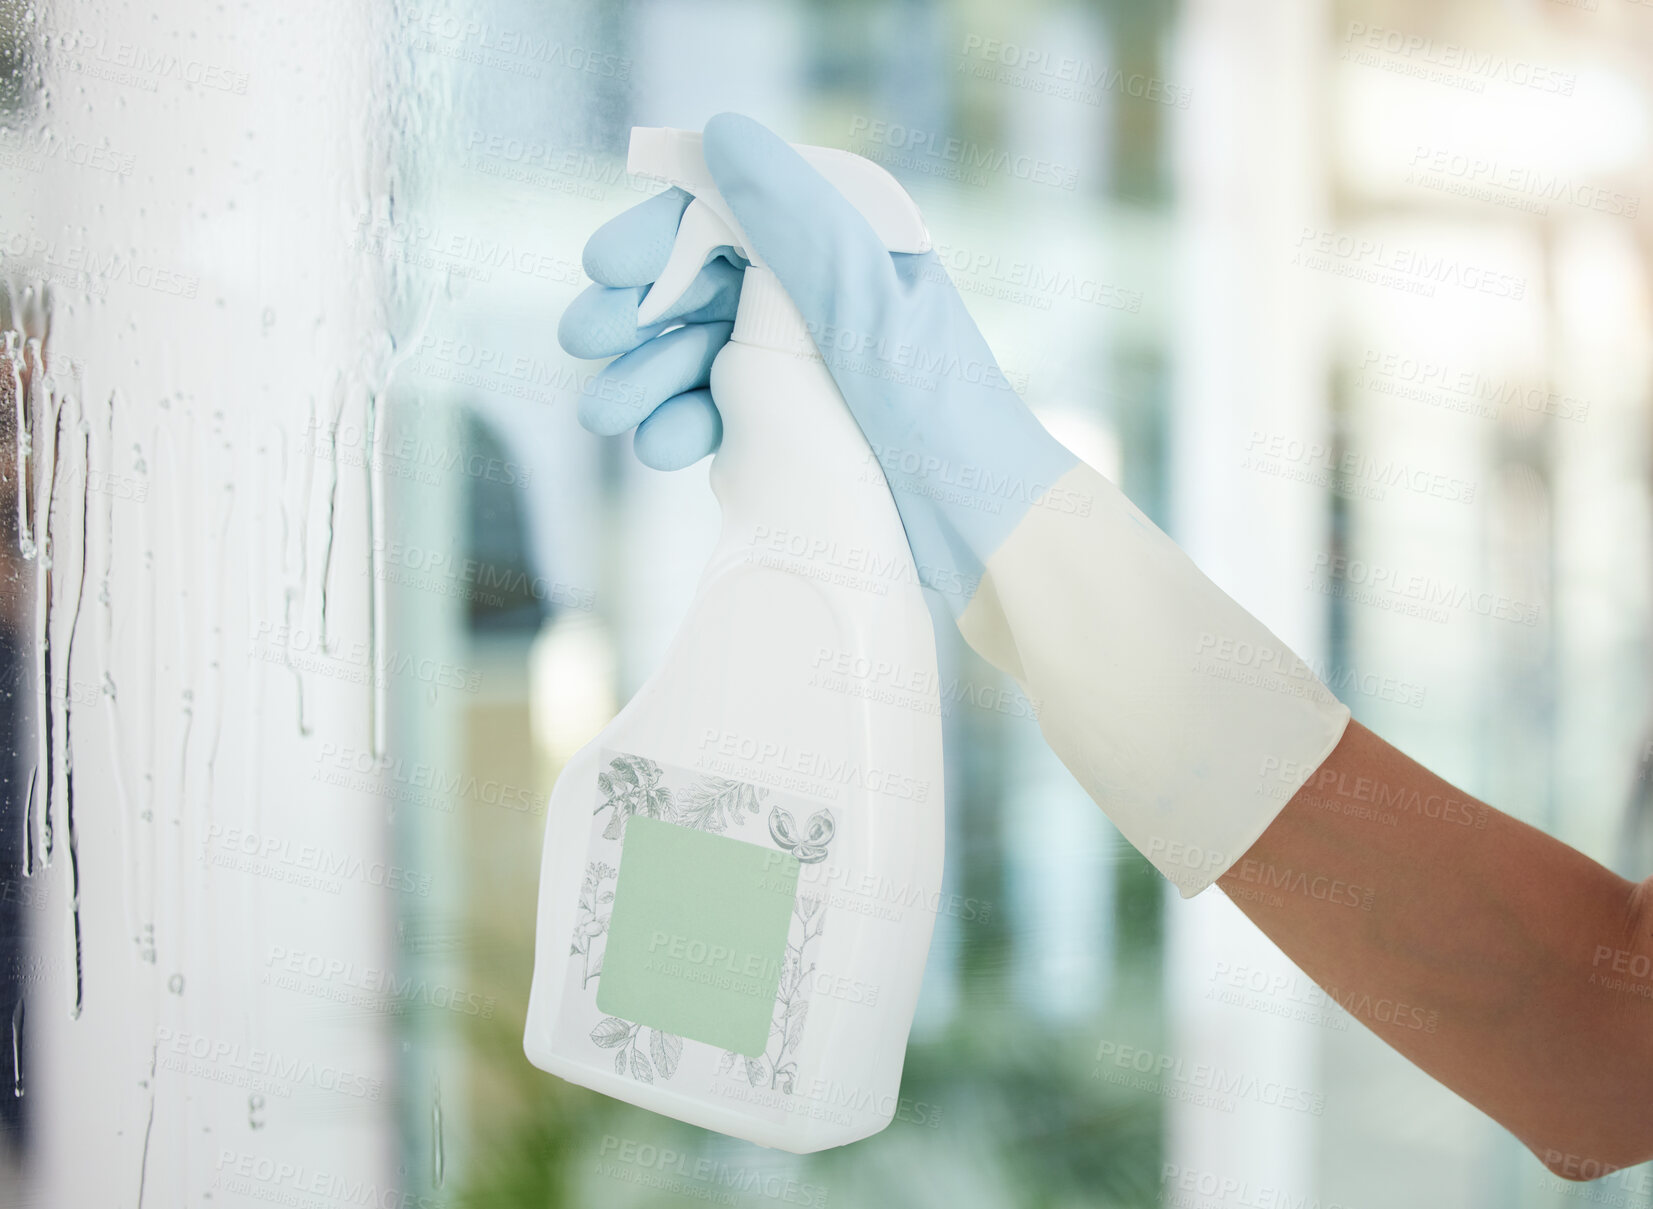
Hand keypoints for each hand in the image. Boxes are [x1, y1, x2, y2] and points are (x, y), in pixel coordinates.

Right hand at [557, 113, 1076, 612]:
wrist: (985, 532)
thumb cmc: (939, 415)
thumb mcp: (862, 308)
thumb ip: (792, 222)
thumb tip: (722, 135)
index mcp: (852, 246)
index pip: (736, 214)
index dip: (663, 236)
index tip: (607, 269)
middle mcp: (828, 296)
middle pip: (707, 285)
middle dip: (640, 313)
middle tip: (585, 343)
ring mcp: (812, 363)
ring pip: (705, 353)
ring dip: (649, 376)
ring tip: (609, 415)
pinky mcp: (801, 427)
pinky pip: (722, 411)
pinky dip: (684, 425)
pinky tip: (660, 447)